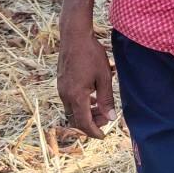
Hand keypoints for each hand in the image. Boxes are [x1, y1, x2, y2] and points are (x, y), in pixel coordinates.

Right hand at [57, 18, 115, 138]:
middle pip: (76, 120)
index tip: (103, 136)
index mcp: (76, 96)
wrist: (74, 36)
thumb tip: (111, 117)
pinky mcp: (61, 82)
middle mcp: (65, 95)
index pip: (84, 123)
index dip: (94, 132)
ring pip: (72, 110)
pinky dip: (81, 104)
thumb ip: (107, 99)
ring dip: (86, 113)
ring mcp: (61, 88)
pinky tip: (92, 97)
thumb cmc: (91, 54)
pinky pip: (69, 100)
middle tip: (106, 119)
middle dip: (90, 123)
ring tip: (101, 108)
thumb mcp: (104, 77)